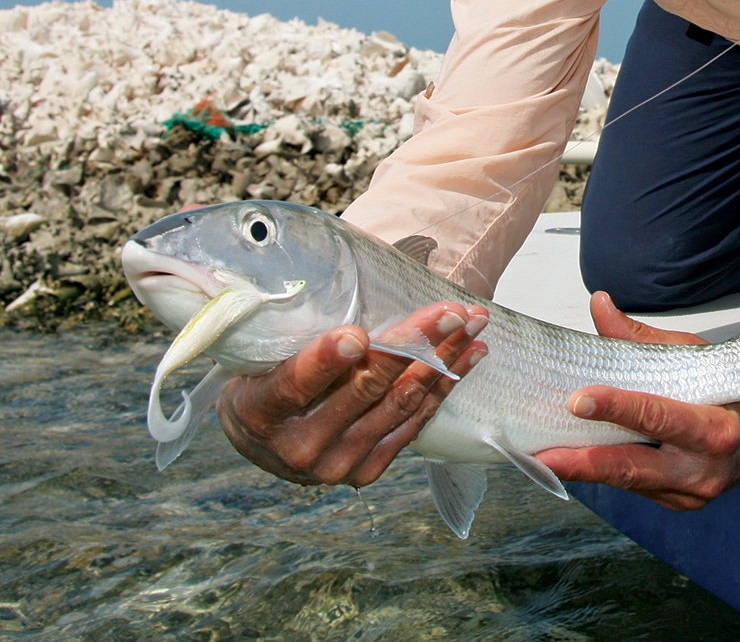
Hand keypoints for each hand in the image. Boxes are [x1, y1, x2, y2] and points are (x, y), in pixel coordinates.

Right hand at [216, 302, 488, 485]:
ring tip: (472, 323)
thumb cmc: (263, 380)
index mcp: (262, 412)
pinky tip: (469, 356)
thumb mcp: (260, 357)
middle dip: (414, 343)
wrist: (264, 443)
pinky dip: (443, 386)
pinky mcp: (367, 469)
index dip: (326, 360)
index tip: (356, 334)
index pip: (295, 384)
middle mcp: (302, 446)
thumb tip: (339, 276)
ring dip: (444, 359)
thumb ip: (296, 332)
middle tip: (450, 310)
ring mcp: (339, 463)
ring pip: (400, 403)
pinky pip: (413, 423)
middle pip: (366, 388)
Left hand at [535, 292, 739, 510]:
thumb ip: (641, 337)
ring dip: (584, 469)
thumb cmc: (735, 388)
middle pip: (633, 468)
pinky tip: (572, 458)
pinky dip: (603, 471)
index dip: (616, 408)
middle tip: (541, 453)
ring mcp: (690, 495)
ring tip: (540, 455)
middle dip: (582, 462)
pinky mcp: (679, 504)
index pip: (658, 417)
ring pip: (627, 481)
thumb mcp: (693, 356)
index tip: (578, 400)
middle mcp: (704, 471)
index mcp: (716, 429)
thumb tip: (599, 304)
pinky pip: (633, 487)